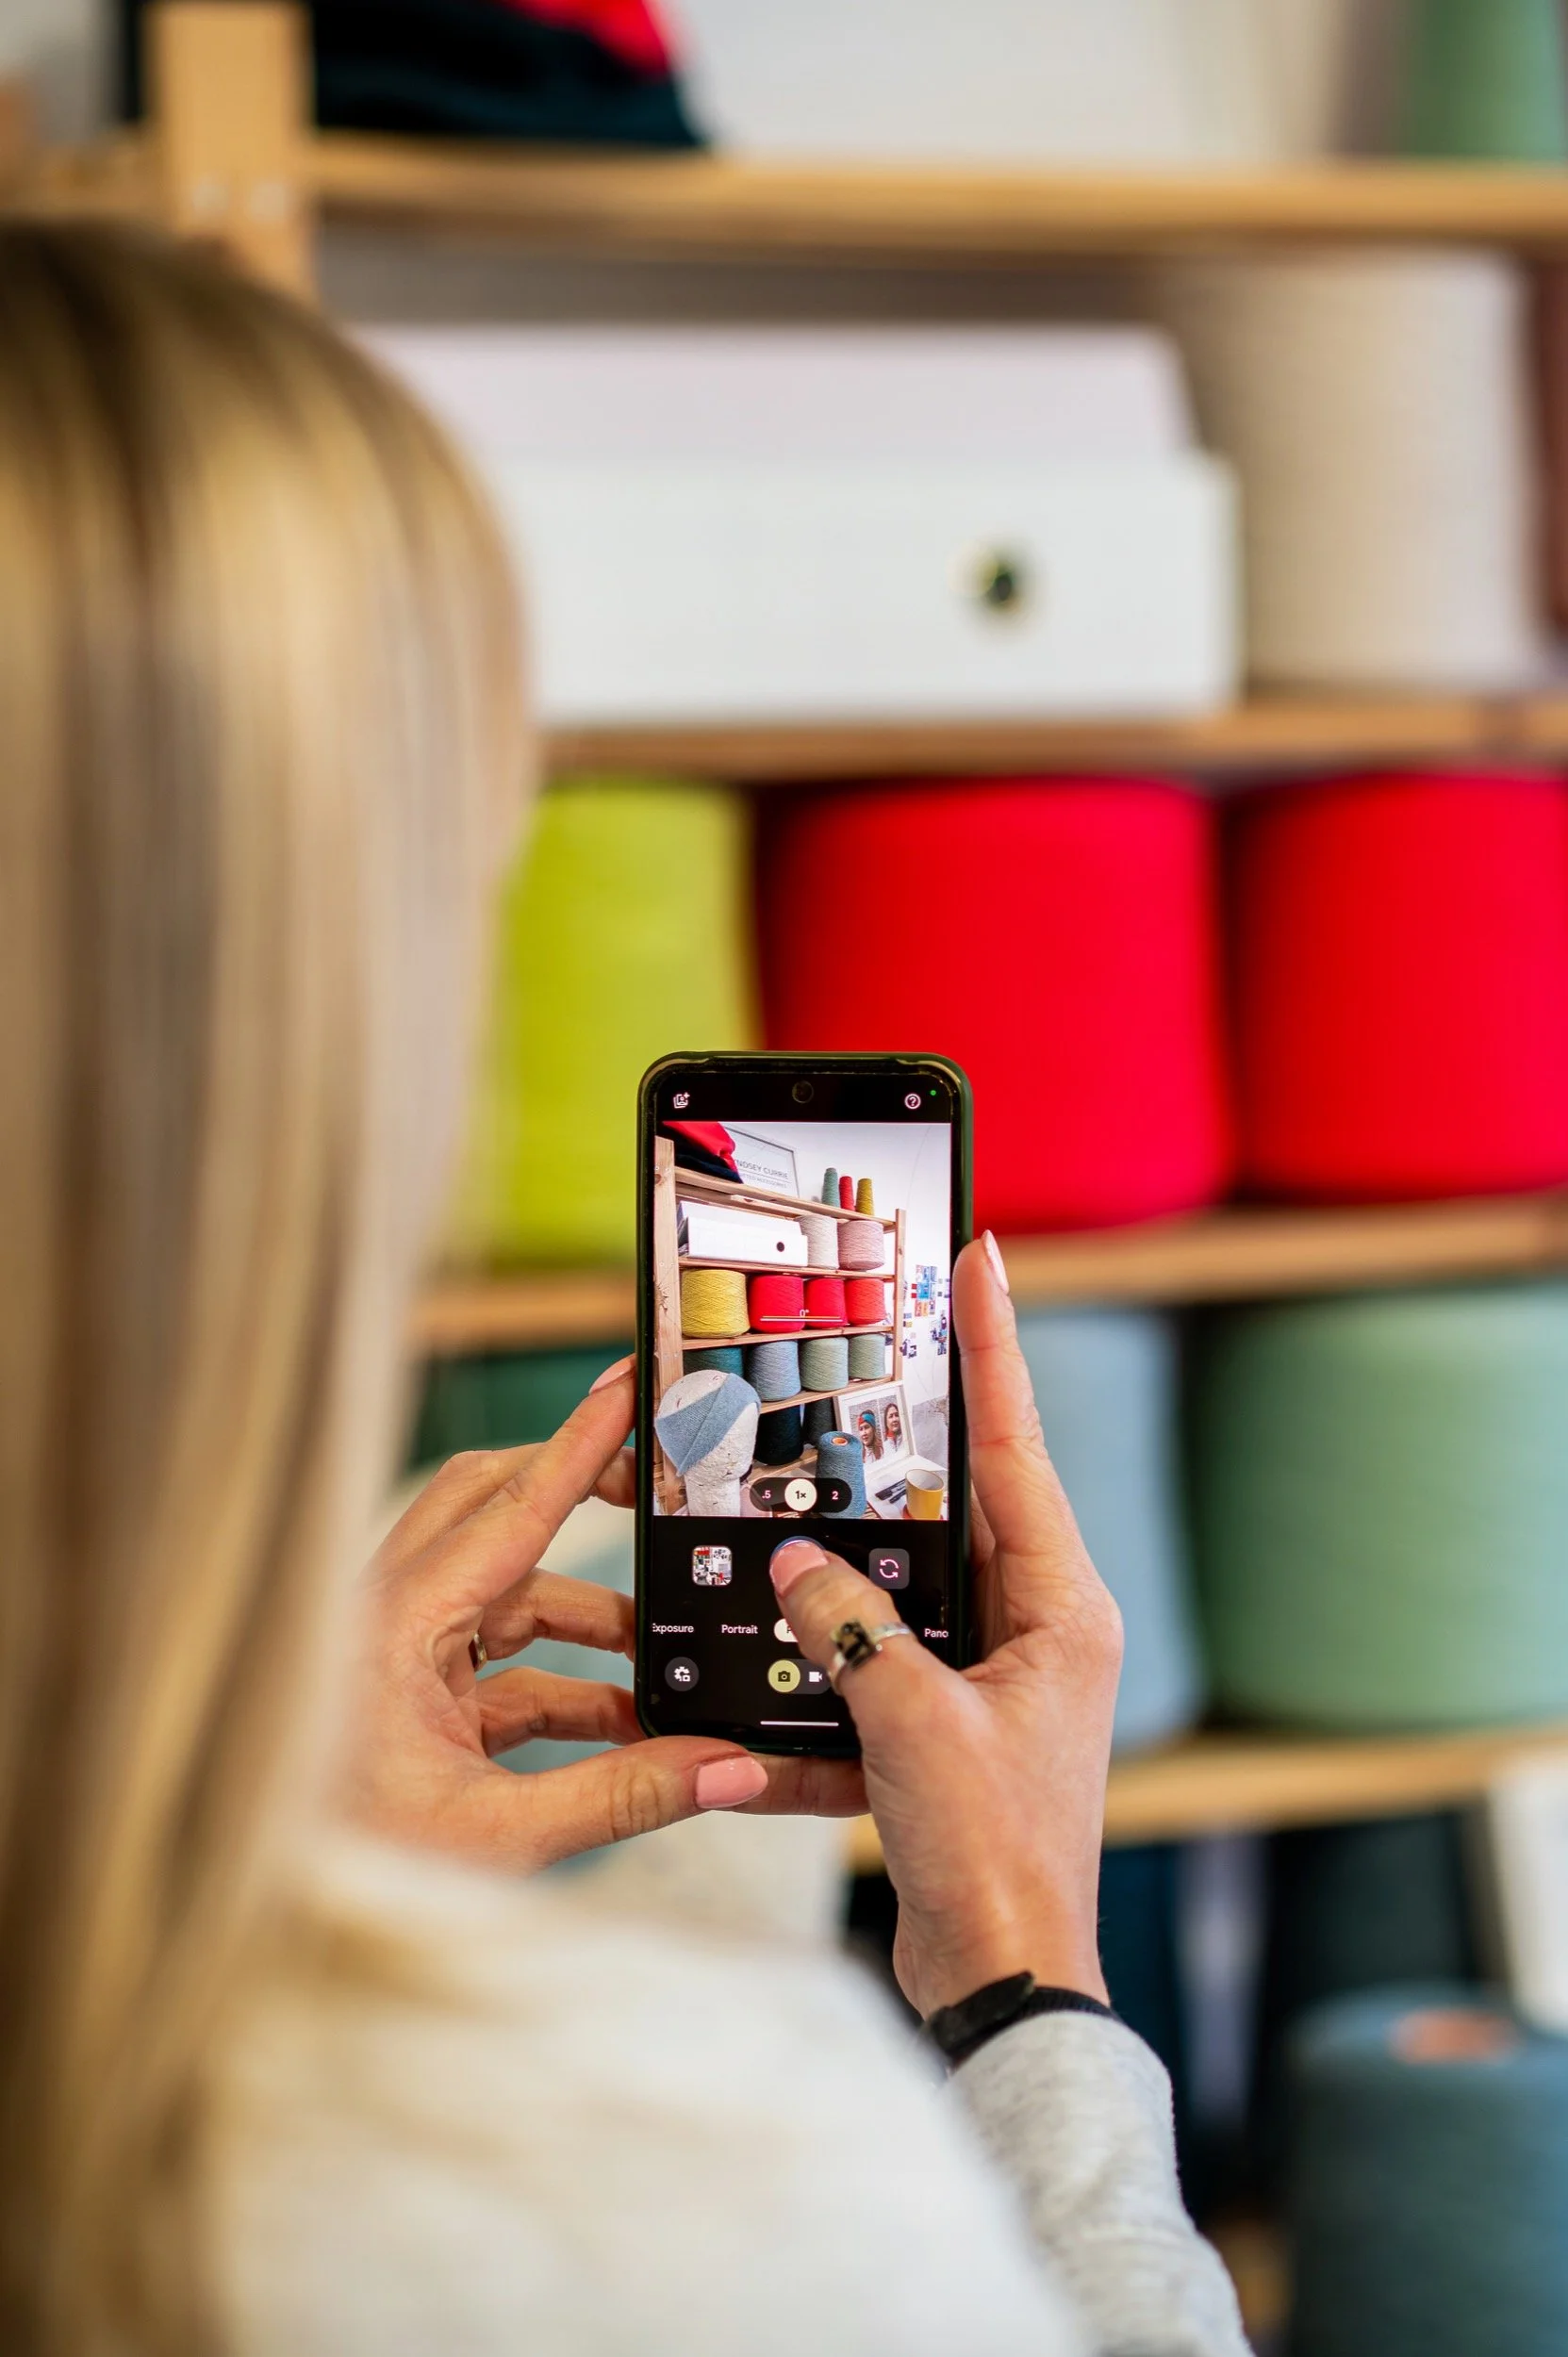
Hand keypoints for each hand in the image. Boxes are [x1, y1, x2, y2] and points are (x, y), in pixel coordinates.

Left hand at [342, 1366, 862, 1870]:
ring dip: (586, 1616)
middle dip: (579, 1492)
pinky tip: (627, 1722)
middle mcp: (385, 1618)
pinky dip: (563, 1680)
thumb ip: (622, 1796)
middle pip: (491, 1506)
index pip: (511, 1509)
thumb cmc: (344, 1874)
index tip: (631, 1384)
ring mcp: (392, 1653)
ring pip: (502, 1590)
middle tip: (657, 1487)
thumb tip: (729, 1768)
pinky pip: (497, 1661)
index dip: (582, 1445)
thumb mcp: (497, 1837)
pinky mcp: (403, 1696)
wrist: (258, 1925)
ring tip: (666, 1651)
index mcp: (394, 1626)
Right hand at [767, 1234, 1122, 2016]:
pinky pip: (872, 1671)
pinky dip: (819, 1675)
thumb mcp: (914, 1725)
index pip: (1016, 1448)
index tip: (982, 1256)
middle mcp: (1034, 1629)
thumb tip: (793, 1571)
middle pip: (959, 1504)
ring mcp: (990, 1678)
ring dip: (842, 1570)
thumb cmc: (994, 1856)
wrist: (1007, 1984)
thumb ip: (850, 1633)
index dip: (992, 1348)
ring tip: (784, 1509)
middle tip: (866, 1353)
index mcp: (1058, 1608)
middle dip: (902, 1445)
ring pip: (903, 1586)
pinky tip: (758, 1674)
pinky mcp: (945, 1728)